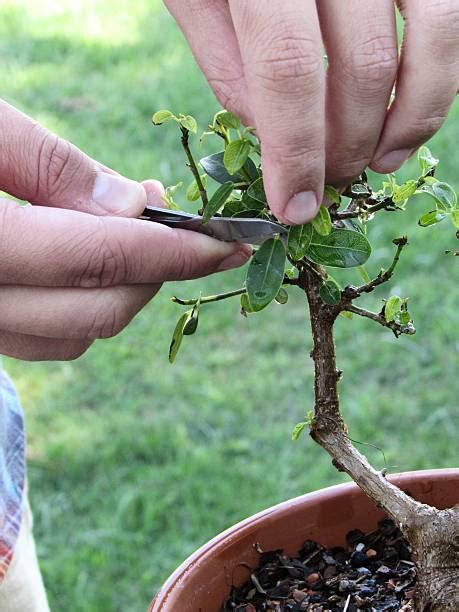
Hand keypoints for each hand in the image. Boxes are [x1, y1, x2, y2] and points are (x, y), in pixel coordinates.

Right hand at [0, 100, 249, 360]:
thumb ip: (51, 166)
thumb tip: (134, 205)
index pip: (100, 260)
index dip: (175, 252)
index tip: (228, 241)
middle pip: (100, 311)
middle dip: (157, 270)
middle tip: (174, 220)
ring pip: (78, 334)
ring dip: (124, 289)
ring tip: (132, 231)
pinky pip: (47, 337)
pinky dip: (85, 304)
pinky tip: (91, 258)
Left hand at [166, 0, 458, 223]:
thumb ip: (231, 65)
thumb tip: (277, 140)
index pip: (288, 70)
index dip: (296, 152)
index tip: (294, 207)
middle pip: (362, 65)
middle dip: (346, 145)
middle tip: (328, 184)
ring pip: (432, 36)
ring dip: (410, 118)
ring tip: (379, 160)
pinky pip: (448, 15)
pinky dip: (437, 71)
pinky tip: (408, 108)